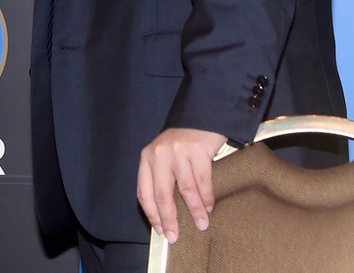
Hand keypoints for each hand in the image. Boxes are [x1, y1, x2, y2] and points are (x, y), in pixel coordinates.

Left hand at [137, 128, 228, 242]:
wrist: (201, 115)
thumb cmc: (182, 142)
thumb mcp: (164, 156)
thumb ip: (162, 178)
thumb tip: (166, 215)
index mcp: (147, 158)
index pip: (144, 192)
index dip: (151, 214)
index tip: (160, 230)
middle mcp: (159, 155)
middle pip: (162, 195)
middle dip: (169, 219)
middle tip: (175, 237)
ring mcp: (178, 152)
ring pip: (186, 190)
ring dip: (195, 211)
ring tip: (202, 224)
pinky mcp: (197, 150)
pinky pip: (202, 181)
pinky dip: (207, 197)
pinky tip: (209, 207)